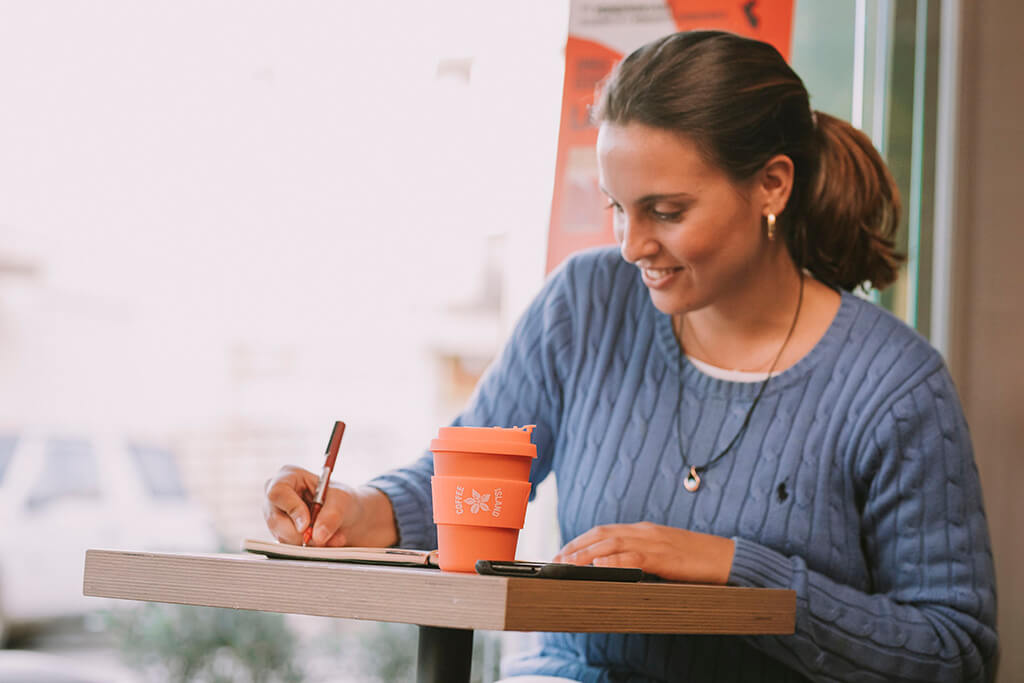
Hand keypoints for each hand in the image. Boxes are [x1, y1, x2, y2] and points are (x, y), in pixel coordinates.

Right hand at [262, 465, 397, 547]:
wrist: (346, 515)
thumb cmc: (342, 500)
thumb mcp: (342, 501)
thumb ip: (331, 515)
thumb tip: (318, 536)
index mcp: (288, 476)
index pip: (278, 493)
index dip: (292, 510)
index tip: (307, 525)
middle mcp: (276, 496)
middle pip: (276, 520)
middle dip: (302, 534)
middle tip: (324, 539)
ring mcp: (275, 516)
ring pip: (283, 537)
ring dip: (309, 544)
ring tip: (333, 538)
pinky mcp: (280, 534)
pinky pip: (290, 547)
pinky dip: (309, 549)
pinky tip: (326, 543)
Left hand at [551, 521, 734, 583]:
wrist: (726, 556)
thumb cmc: (696, 558)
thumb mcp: (663, 553)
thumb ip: (641, 555)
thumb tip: (614, 567)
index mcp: (643, 529)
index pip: (604, 531)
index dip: (580, 540)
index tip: (562, 551)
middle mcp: (645, 531)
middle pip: (602, 535)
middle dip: (576, 547)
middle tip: (555, 560)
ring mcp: (654, 541)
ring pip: (612, 544)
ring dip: (586, 554)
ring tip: (567, 563)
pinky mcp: (664, 556)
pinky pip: (635, 557)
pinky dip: (615, 560)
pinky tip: (600, 565)